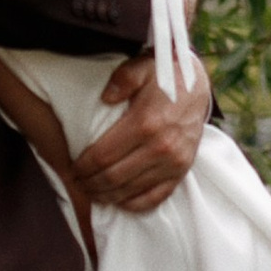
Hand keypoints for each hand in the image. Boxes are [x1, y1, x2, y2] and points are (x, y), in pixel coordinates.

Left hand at [74, 52, 210, 216]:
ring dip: (108, 196)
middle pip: (114, 177)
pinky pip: (155, 197)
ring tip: (92, 193)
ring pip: (131, 191)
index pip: (103, 155)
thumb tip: (105, 98)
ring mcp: (173, 163)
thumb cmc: (164, 77)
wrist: (198, 87)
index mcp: (145, 123)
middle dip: (90, 184)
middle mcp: (160, 147)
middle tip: (77, 183)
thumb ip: (121, 79)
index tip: (72, 168)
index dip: (83, 166)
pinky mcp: (181, 171)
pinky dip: (134, 204)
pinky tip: (119, 201)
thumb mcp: (142, 67)